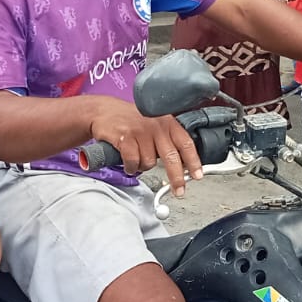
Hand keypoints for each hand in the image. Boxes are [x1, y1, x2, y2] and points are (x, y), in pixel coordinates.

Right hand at [88, 102, 203, 194]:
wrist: (104, 111)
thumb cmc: (131, 119)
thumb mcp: (155, 122)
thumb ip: (168, 139)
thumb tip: (183, 162)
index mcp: (168, 122)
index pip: (186, 143)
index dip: (193, 161)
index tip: (198, 175)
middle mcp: (157, 125)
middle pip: (172, 157)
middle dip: (177, 178)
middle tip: (179, 191)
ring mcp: (141, 131)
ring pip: (149, 162)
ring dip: (143, 166)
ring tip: (137, 157)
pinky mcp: (125, 137)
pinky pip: (133, 161)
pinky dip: (131, 167)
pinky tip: (128, 162)